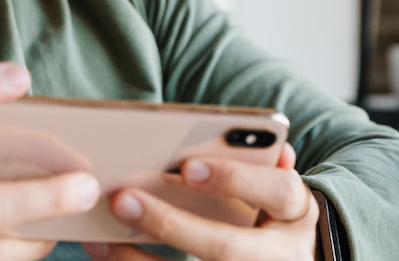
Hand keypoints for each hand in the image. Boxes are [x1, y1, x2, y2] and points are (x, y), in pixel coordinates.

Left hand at [82, 143, 317, 260]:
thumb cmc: (274, 216)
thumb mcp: (279, 191)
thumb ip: (265, 167)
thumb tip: (276, 148)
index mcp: (296, 215)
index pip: (279, 192)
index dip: (236, 179)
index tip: (187, 166)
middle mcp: (280, 256)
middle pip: (227, 248)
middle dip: (172, 226)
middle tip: (122, 200)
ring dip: (141, 260)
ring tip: (101, 237)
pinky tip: (107, 254)